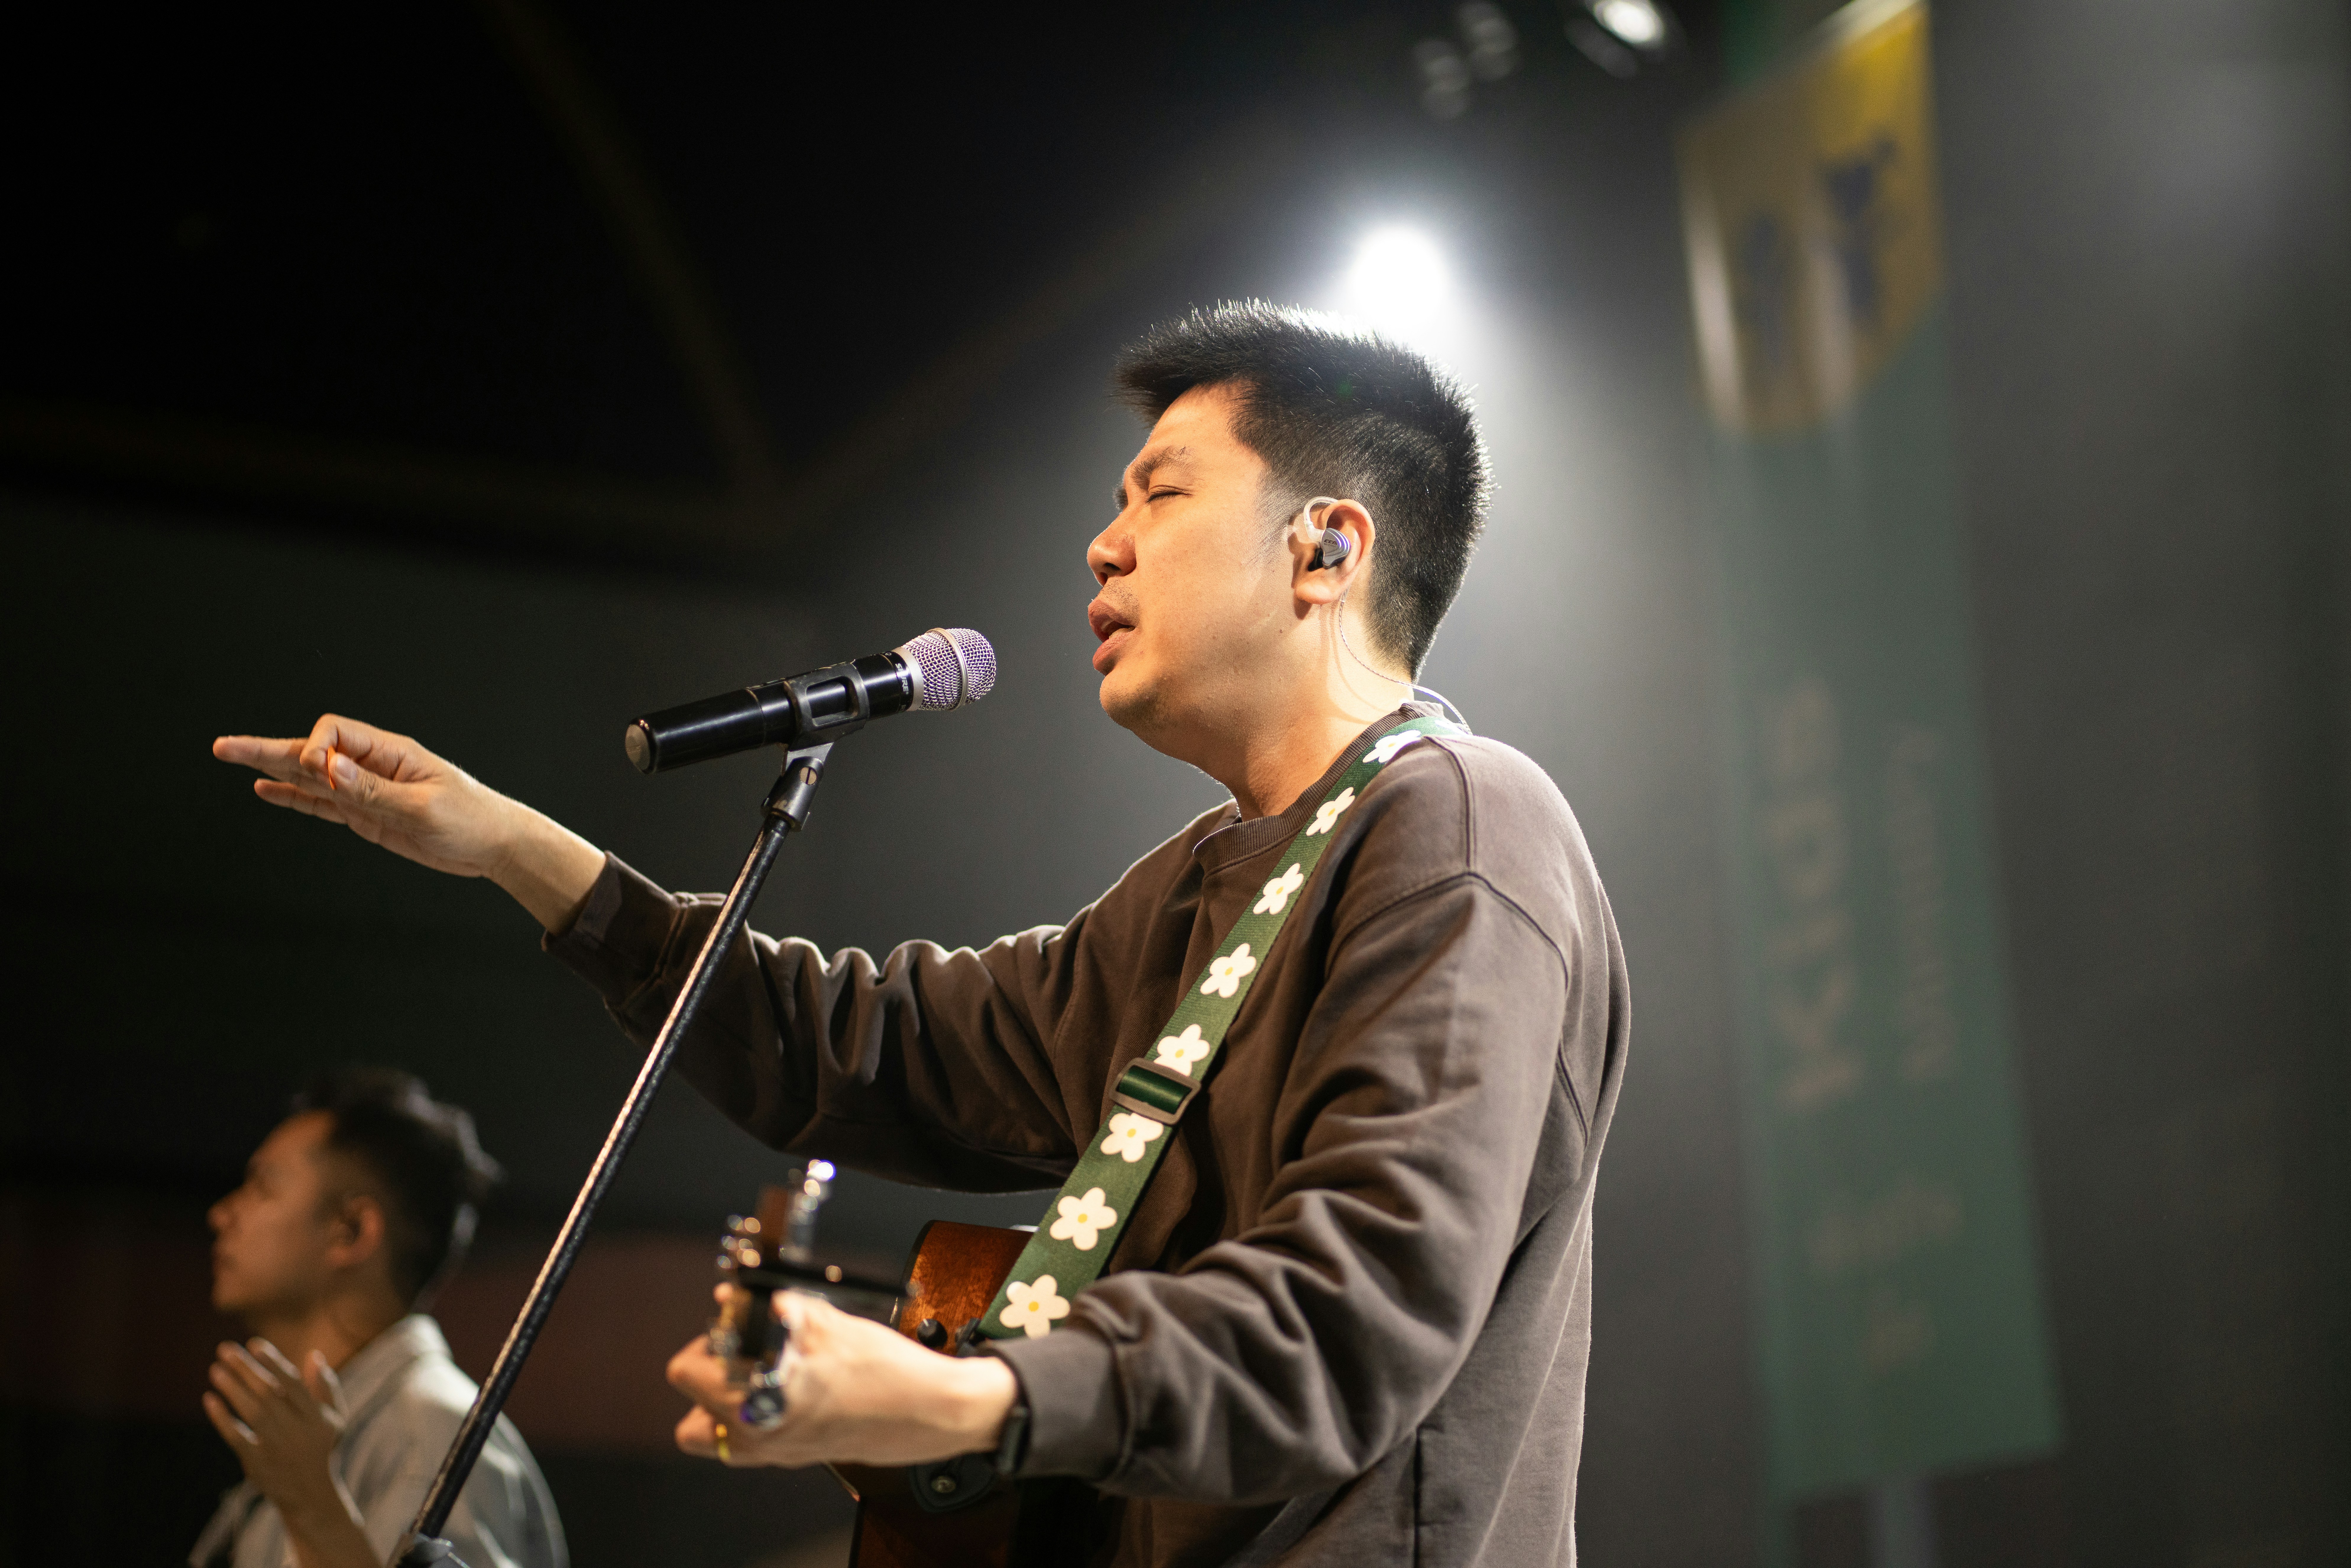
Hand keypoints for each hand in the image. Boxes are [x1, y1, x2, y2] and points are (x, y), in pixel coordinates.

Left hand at [203, 1340, 377, 1567]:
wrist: (309, 1494)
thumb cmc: (320, 1448)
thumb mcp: (333, 1419)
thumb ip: (326, 1387)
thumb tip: (314, 1355)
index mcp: (317, 1416)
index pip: (292, 1383)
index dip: (273, 1362)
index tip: (254, 1344)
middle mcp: (297, 1430)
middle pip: (268, 1392)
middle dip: (246, 1369)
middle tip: (225, 1350)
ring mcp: (276, 1446)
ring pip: (251, 1411)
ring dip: (232, 1388)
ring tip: (216, 1369)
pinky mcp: (256, 1462)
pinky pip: (236, 1436)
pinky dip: (222, 1418)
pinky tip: (210, 1400)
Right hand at [212, 715, 604, 930]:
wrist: (494, 845)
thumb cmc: (471, 820)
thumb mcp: (424, 808)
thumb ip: (373, 791)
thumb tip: (329, 767)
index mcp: (390, 753)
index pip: (334, 734)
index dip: (316, 749)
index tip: (319, 773)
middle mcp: (372, 766)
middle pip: (311, 750)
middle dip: (268, 749)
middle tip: (224, 747)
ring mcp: (366, 790)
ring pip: (309, 777)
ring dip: (271, 769)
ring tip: (232, 758)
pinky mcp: (366, 814)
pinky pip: (321, 803)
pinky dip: (292, 797)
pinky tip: (265, 791)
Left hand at [668, 1291, 1017, 1469]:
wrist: (930, 1411)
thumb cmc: (884, 1374)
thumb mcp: (827, 1324)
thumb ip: (776, 1309)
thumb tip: (737, 1296)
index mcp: (753, 1406)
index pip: (687, 1373)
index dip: (707, 1339)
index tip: (730, 1323)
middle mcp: (757, 1438)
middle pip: (692, 1416)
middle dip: (710, 1377)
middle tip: (740, 1350)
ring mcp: (776, 1453)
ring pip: (719, 1435)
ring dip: (725, 1403)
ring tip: (759, 1371)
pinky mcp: (797, 1455)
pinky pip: (753, 1439)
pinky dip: (758, 1412)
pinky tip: (793, 1384)